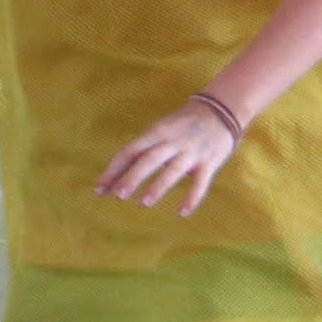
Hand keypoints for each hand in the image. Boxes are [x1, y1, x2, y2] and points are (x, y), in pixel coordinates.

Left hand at [98, 98, 241, 214]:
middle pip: (149, 159)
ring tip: (144, 202)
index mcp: (155, 133)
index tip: (100, 188)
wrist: (221, 109)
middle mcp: (172, 141)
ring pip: (172, 170)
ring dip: (158, 186)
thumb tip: (119, 173)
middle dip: (133, 177)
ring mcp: (191, 152)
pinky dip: (192, 197)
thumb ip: (143, 149)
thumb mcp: (160, 129)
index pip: (130, 152)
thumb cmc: (182, 124)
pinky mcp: (209, 162)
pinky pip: (201, 182)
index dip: (114, 170)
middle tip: (118, 195)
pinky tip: (182, 212)